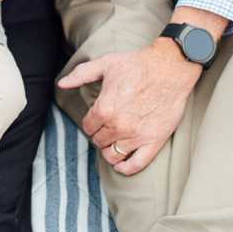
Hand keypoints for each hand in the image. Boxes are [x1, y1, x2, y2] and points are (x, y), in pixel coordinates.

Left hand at [58, 38, 202, 175]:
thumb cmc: (139, 63)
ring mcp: (136, 135)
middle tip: (108, 127)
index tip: (97, 118)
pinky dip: (126, 168)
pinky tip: (122, 164)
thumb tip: (62, 83)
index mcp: (104, 109)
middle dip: (100, 135)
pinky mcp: (154, 140)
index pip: (88, 127)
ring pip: (113, 155)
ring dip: (110, 150)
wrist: (171, 66)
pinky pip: (136, 164)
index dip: (91, 122)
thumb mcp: (106, 63)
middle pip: (99, 141)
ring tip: (114, 142)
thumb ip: (81, 74)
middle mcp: (118, 126)